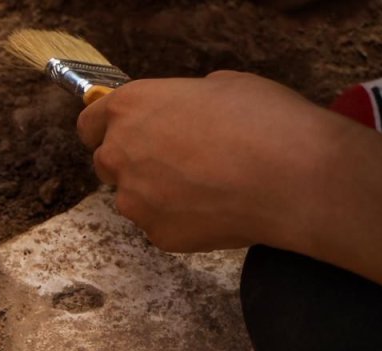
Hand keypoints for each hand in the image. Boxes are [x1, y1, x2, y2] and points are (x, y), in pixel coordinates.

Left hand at [78, 71, 381, 283]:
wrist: (292, 177)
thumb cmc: (263, 121)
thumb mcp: (223, 86)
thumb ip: (184, 101)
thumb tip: (184, 112)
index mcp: (130, 107)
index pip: (89, 123)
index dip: (104, 129)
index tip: (119, 133)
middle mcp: (120, 152)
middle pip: (107, 162)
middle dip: (133, 162)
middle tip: (176, 161)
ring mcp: (134, 198)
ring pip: (134, 197)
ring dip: (158, 193)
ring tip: (208, 186)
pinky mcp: (155, 233)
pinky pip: (160, 225)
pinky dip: (182, 219)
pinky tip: (218, 208)